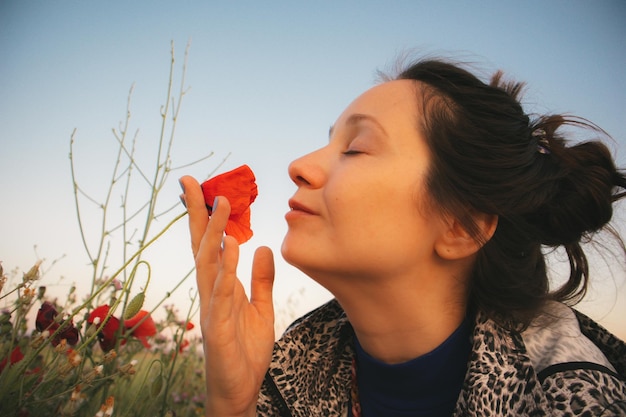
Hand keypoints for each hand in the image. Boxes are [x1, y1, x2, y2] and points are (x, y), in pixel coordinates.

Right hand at [180, 176, 274, 416]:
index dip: (206, 217)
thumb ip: (261, 279)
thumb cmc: (246, 350)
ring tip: (219, 203)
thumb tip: (260, 246)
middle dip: (197, 214)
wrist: (241, 390)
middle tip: (190, 182)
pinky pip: (221, 294)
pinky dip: (225, 269)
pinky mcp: (217, 327)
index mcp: (221, 286)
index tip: (202, 188)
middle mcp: (211, 291)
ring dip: (213, 233)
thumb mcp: (261, 308)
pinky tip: (231, 247)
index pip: (211, 245)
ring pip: (208, 264)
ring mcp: (212, 308)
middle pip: (202, 246)